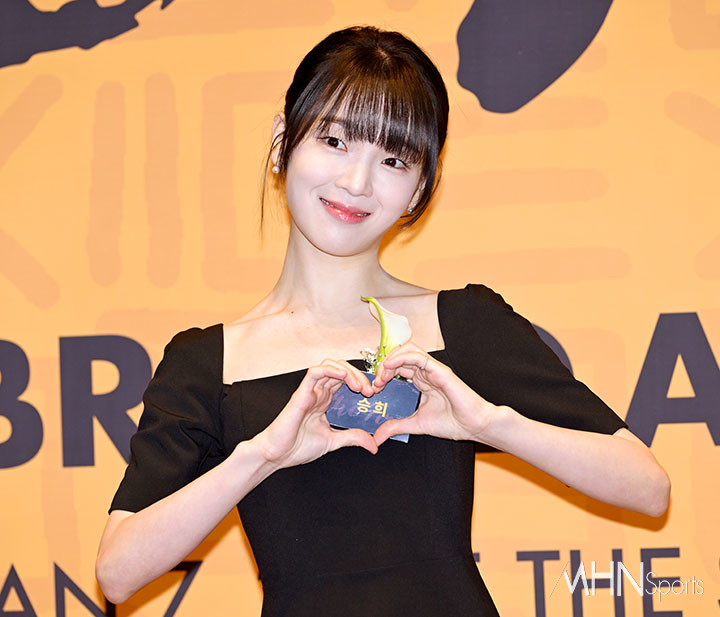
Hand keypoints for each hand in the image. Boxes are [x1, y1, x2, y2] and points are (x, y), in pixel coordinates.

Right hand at [252, 359, 377, 467]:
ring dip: (348, 371)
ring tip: (359, 386)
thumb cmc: (297, 447)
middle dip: (358, 376)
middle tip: (369, 391)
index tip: (373, 394)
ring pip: (329, 366)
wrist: (277, 455)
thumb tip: (373, 444)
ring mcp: (310, 391)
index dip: (361, 382)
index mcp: (324, 401)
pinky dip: (330, 370)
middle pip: (340, 370)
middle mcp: (318, 393)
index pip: (345, 380)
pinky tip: (343, 377)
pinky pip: (314, 372)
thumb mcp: (333, 442)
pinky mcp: (301, 393)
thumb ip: (352, 438)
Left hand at [371, 342, 497, 445]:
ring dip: (390, 360)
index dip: (383, 373)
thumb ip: (396, 426)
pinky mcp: (439, 370)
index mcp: (422, 381)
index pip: (398, 367)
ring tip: (382, 375)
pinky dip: (400, 358)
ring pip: (407, 350)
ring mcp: (433, 369)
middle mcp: (426, 372)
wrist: (474, 426)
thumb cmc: (453, 423)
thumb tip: (377, 437)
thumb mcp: (416, 425)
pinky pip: (417, 356)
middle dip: (383, 365)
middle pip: (400, 356)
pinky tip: (389, 368)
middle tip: (377, 382)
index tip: (375, 388)